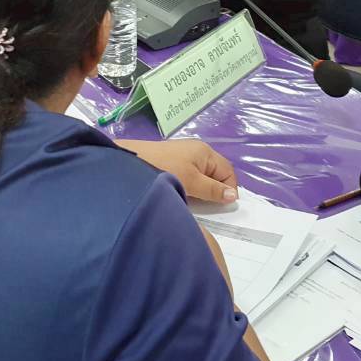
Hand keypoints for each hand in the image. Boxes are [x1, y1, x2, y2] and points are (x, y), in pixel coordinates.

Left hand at [117, 139, 237, 202]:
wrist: (128, 162)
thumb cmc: (163, 169)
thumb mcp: (191, 181)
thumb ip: (213, 190)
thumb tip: (233, 196)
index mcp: (205, 152)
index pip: (227, 172)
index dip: (228, 190)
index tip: (222, 208)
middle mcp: (196, 152)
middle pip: (215, 175)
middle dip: (214, 192)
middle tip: (207, 208)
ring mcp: (182, 158)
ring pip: (200, 178)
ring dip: (200, 192)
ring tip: (192, 202)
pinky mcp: (170, 164)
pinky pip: (187, 178)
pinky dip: (187, 188)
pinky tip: (180, 196)